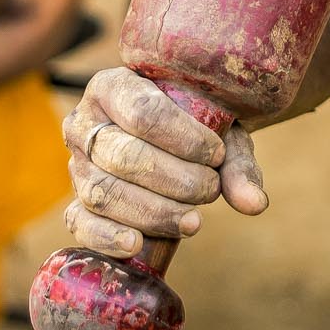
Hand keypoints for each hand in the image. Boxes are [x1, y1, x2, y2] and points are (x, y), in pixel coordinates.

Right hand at [60, 67, 265, 260]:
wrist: (166, 143)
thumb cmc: (190, 128)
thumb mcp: (215, 133)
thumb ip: (235, 163)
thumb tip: (255, 204)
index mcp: (112, 87)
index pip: (143, 111)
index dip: (184, 139)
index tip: (216, 155)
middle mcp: (84, 123)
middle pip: (124, 156)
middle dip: (176, 180)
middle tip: (210, 189)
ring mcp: (75, 166)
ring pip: (104, 193)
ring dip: (154, 212)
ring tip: (193, 221)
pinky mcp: (75, 204)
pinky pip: (79, 223)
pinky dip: (106, 237)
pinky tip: (136, 243)